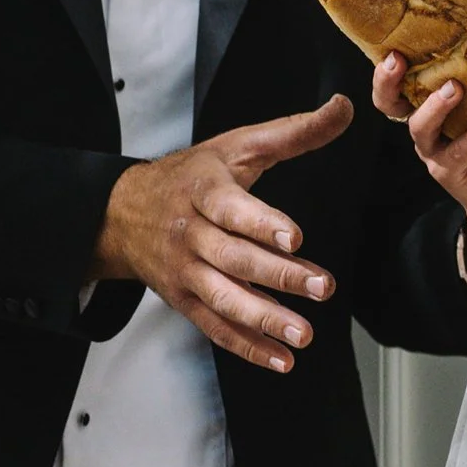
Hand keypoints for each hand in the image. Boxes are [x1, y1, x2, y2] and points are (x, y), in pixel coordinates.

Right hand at [89, 94, 352, 372]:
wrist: (121, 212)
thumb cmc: (193, 175)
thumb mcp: (238, 145)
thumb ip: (294, 132)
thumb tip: (344, 106)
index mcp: (204, 192)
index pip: (232, 209)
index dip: (262, 223)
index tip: (295, 238)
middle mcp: (191, 236)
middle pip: (234, 259)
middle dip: (279, 276)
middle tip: (323, 288)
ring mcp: (185, 272)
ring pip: (224, 299)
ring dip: (264, 320)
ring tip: (304, 334)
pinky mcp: (184, 301)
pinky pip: (215, 328)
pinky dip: (248, 347)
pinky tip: (283, 361)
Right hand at [374, 52, 466, 233]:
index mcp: (424, 110)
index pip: (393, 89)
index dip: (384, 73)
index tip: (393, 51)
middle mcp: (422, 130)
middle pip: (391, 106)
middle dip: (389, 83)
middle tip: (401, 61)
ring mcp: (433, 154)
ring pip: (420, 128)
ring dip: (435, 106)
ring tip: (455, 88)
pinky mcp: (450, 173)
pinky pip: (456, 154)